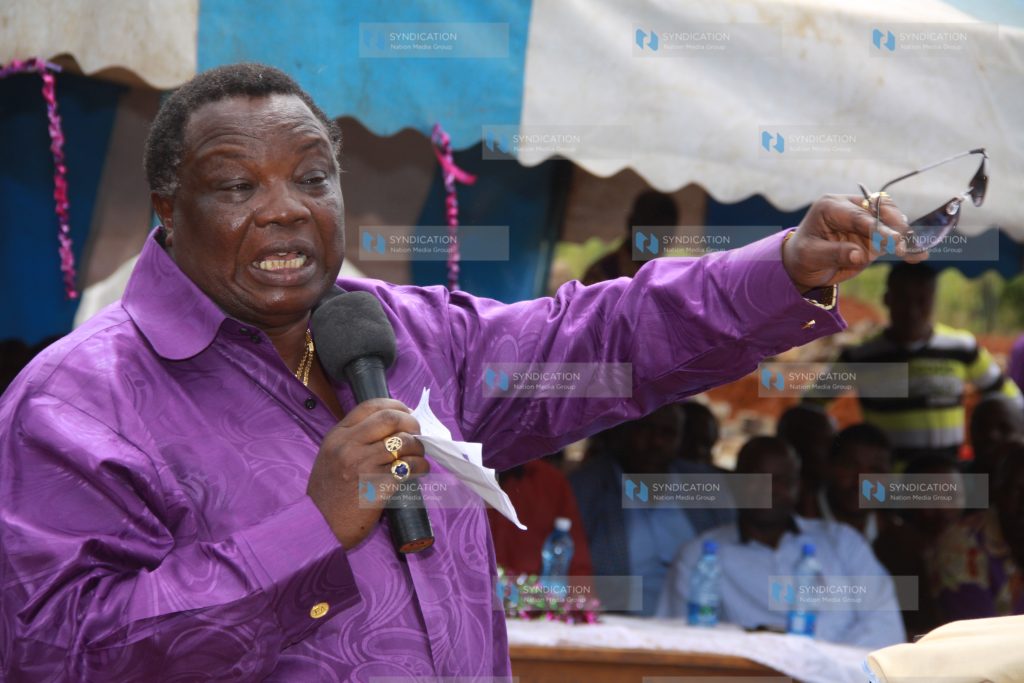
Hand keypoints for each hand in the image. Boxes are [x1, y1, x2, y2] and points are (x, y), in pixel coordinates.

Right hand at [307, 398, 428, 547]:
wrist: (320, 526)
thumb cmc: (328, 494)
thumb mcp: (331, 456)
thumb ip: (354, 439)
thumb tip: (390, 427)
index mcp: (338, 435)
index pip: (371, 406)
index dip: (395, 405)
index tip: (406, 413)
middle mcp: (350, 445)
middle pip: (391, 418)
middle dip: (411, 423)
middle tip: (417, 433)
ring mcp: (364, 464)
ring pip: (405, 442)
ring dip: (418, 448)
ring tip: (418, 456)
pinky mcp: (379, 485)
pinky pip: (410, 467)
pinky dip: (421, 467)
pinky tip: (419, 471)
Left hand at [782, 194, 925, 291]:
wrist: (803, 265)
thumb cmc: (802, 257)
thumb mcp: (811, 256)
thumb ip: (835, 253)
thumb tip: (860, 255)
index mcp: (831, 206)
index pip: (857, 215)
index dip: (876, 227)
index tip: (892, 239)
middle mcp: (850, 208)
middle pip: (880, 209)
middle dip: (894, 226)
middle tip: (902, 245)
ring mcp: (864, 220)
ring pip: (891, 220)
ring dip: (904, 235)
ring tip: (914, 252)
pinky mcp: (874, 233)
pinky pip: (893, 236)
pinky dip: (905, 245)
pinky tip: (919, 256)